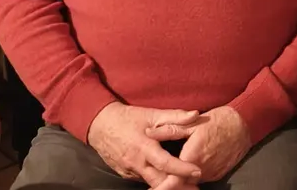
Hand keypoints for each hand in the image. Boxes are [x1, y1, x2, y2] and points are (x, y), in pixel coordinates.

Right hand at [86, 102, 203, 186]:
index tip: (197, 171)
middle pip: (159, 181)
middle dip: (178, 186)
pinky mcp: (126, 174)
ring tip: (185, 187)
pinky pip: (143, 180)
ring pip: (151, 183)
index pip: (165, 163)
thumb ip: (175, 116)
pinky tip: (167, 181)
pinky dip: (156, 181)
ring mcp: (129, 171)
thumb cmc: (127, 118)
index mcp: (144, 147)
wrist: (99, 125)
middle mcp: (136, 163)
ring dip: (167, 186)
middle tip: (195, 189)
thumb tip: (196, 114)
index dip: (182, 169)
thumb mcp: (151, 114)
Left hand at [145, 105, 252, 187]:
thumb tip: (148, 132)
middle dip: (169, 184)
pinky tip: (187, 171)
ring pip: (191, 182)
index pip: (173, 179)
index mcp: (193, 156)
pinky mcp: (217, 174)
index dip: (162, 186)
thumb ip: (169, 129)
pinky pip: (201, 179)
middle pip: (181, 183)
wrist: (244, 124)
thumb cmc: (218, 121)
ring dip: (181, 180)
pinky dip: (192, 177)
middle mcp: (202, 169)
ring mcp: (211, 173)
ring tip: (168, 178)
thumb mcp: (193, 123)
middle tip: (157, 186)